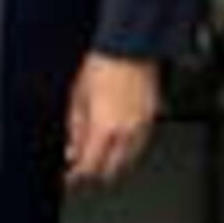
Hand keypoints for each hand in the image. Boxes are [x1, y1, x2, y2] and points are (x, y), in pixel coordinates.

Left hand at [65, 52, 159, 185]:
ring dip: (114, 162)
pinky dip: (129, 149)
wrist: (129, 47)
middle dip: (96, 172)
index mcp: (104, 128)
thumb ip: (75, 129)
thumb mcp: (78, 97)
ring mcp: (142, 126)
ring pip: (129, 160)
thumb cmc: (102, 65)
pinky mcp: (153, 117)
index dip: (77, 176)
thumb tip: (73, 150)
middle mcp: (125, 132)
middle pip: (112, 169)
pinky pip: (141, 144)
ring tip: (102, 154)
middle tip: (85, 166)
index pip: (90, 167)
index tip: (70, 176)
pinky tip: (120, 142)